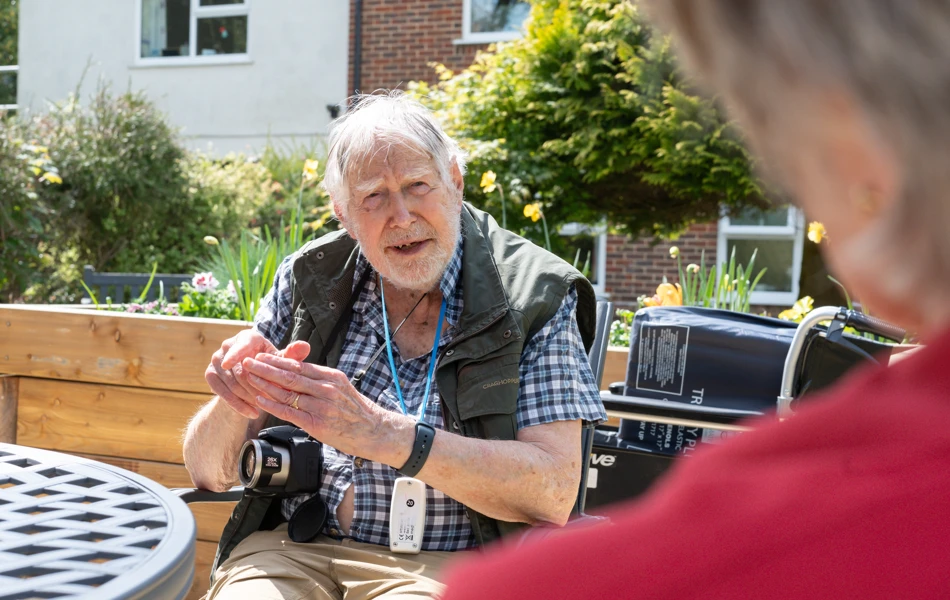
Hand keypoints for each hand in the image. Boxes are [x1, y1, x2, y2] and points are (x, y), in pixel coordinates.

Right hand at [205, 329, 305, 418]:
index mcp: (246, 337)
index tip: (228, 363)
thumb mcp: (281, 361)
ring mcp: (216, 360)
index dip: (235, 354)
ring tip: (265, 407)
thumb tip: (305, 346)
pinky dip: (237, 405)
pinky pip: (222, 393)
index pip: (241, 345)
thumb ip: (292, 355)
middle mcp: (227, 345)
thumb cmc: (270, 365)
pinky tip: (251, 413)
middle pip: (239, 370)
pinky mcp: (210, 375)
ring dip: (248, 397)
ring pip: (231, 383)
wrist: (250, 376)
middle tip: (272, 398)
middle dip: (256, 386)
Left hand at [241, 344, 413, 463]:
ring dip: (264, 384)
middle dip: (266, 368)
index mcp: (331, 376)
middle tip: (248, 361)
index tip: (261, 355)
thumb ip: (320, 381)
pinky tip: (260, 400)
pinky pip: (290, 412)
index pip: (299, 365)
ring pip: (287, 392)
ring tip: (248, 378)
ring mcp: (321, 406)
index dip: (277, 360)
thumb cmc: (356, 412)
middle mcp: (326, 388)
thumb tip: (298, 373)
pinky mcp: (317, 424)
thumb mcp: (341, 388)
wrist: (374, 431)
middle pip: (290, 375)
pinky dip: (273, 405)